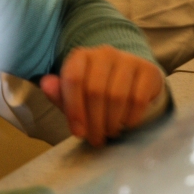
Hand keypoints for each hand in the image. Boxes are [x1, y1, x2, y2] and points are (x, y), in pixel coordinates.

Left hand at [40, 46, 166, 146]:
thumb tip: (45, 83)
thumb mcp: (75, 96)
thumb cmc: (97, 92)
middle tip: (95, 139)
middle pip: (96, 91)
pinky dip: (130, 118)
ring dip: (112, 122)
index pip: (74, 79)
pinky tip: (126, 124)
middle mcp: (104, 53)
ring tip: (110, 133)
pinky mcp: (148, 70)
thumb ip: (59, 94)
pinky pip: (138, 99)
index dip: (74, 109)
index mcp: (81, 56)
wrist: (132, 82)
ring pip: (117, 96)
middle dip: (94, 122)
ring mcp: (128, 59)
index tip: (78, 133)